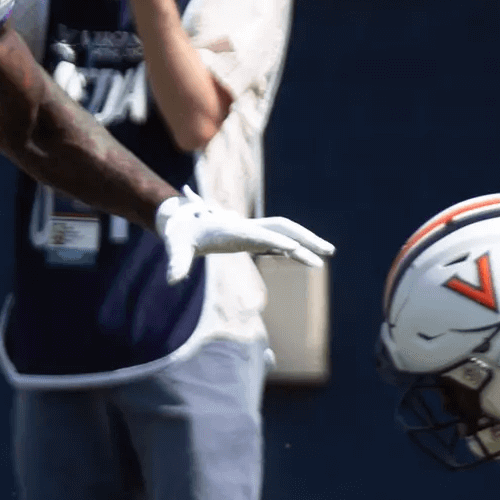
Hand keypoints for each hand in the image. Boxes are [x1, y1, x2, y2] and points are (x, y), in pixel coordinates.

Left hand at [154, 187, 334, 283]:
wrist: (179, 218)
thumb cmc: (178, 233)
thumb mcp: (175, 247)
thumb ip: (176, 263)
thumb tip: (171, 281)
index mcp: (230, 229)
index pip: (258, 235)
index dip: (274, 242)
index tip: (293, 249)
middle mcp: (245, 226)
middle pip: (282, 227)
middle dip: (305, 237)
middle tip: (328, 252)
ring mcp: (250, 230)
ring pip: (284, 232)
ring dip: (305, 243)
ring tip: (324, 259)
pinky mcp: (250, 237)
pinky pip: (277, 242)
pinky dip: (293, 249)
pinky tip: (306, 260)